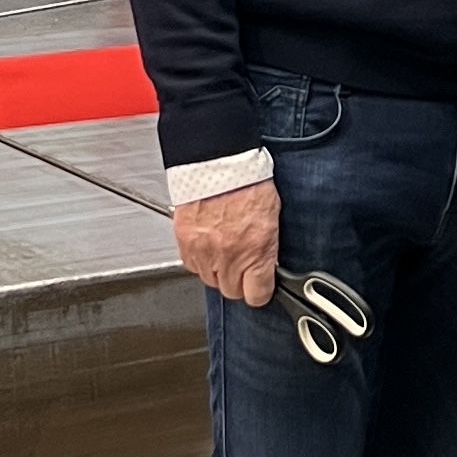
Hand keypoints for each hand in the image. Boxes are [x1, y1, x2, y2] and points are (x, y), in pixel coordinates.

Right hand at [172, 177, 279, 303]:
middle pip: (231, 291)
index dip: (259, 290)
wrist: (218, 161)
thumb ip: (267, 249)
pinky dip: (200, 259)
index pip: (257, 295)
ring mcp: (204, 251)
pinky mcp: (185, 243)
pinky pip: (192, 266)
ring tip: (223, 248)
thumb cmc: (247, 181)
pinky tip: (208, 244)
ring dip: (218, 270)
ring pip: (210, 281)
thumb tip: (266, 267)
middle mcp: (229, 255)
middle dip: (238, 281)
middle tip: (241, 262)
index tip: (260, 285)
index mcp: (256, 250)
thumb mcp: (272, 217)